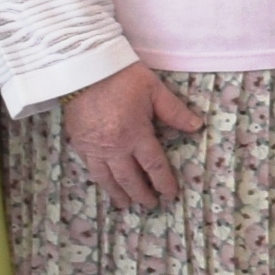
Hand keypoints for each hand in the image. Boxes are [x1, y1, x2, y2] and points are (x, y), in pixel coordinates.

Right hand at [62, 63, 204, 209]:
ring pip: (107, 178)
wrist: (82, 68)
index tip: (170, 194)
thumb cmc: (122, 76)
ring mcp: (93, 147)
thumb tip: (196, 126)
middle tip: (150, 205)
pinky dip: (99, 180)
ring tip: (125, 204)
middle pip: (130, 178)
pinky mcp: (78, 142)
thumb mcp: (154, 90)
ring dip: (118, 193)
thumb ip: (175, 111)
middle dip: (141, 194)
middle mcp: (114, 147)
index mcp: (136, 135)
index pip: (154, 167)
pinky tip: (104, 184)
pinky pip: (90, 168)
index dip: (163, 183)